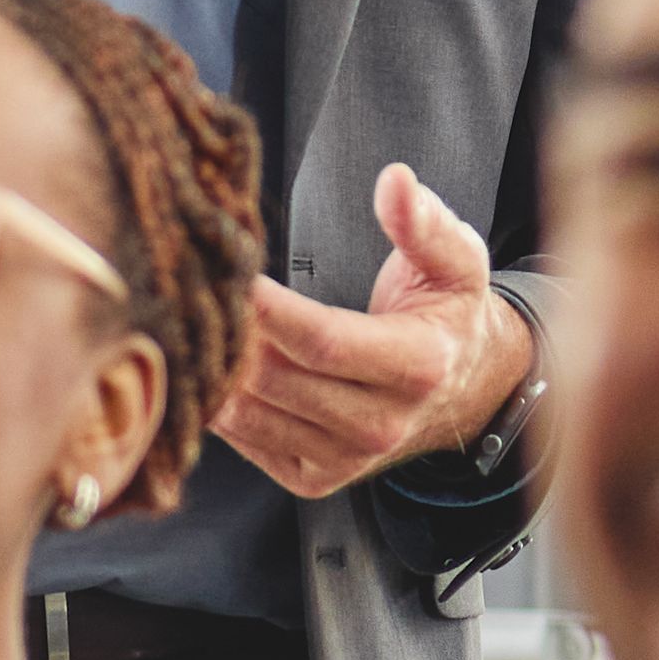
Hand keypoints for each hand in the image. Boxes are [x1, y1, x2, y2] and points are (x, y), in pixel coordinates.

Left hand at [211, 162, 533, 498]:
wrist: (462, 390)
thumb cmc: (447, 315)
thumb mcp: (455, 261)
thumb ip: (422, 222)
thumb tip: (395, 181)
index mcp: (418, 366)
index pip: (323, 341)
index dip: (268, 310)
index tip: (230, 272)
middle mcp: (382, 423)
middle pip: (276, 379)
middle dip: (231, 332)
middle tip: (197, 286)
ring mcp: (346, 458)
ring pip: (251, 414)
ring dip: (214, 367)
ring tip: (197, 319)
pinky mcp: (316, 478)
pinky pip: (246, 440)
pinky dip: (220, 401)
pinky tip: (213, 360)